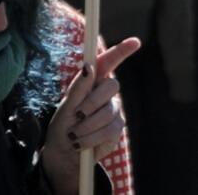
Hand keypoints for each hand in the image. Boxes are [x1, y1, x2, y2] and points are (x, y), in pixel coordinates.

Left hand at [41, 37, 140, 192]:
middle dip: (91, 102)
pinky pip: (109, 129)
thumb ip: (77, 87)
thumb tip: (88, 66)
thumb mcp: (65, 107)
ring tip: (74, 134)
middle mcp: (106, 93)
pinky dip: (91, 138)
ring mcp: (114, 110)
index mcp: (92, 82)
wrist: (64, 154)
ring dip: (87, 126)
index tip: (135, 42)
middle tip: (77, 115)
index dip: (122, 51)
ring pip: (108, 111)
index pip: (109, 62)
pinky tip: (82, 143)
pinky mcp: (117, 129)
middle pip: (112, 85)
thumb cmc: (62, 126)